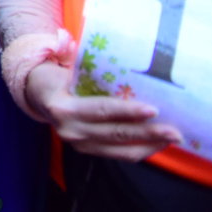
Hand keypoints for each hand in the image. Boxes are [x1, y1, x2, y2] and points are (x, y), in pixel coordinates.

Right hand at [14, 38, 179, 157]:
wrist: (36, 94)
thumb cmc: (57, 76)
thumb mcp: (67, 68)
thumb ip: (90, 68)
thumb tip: (126, 57)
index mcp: (63, 107)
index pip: (101, 110)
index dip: (128, 111)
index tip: (153, 109)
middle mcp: (70, 129)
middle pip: (115, 133)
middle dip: (148, 133)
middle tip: (175, 131)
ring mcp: (78, 144)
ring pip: (120, 149)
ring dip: (150, 145)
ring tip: (172, 139)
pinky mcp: (88, 151)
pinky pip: (119, 155)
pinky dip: (140, 150)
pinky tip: (157, 144)